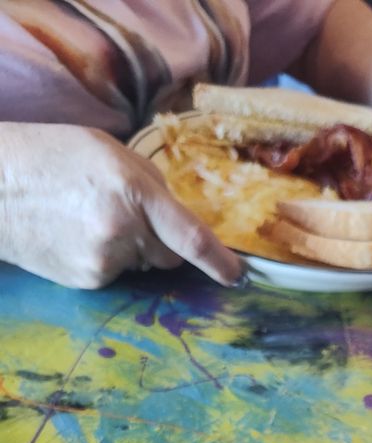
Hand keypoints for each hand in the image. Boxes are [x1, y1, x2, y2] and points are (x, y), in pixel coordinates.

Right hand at [0, 123, 241, 288]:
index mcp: (133, 190)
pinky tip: (78, 236)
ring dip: (132, 248)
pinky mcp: (88, 280)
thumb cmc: (50, 158)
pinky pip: (118, 274)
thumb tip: (181, 219)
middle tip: (126, 215)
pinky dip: (108, 259)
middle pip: (170, 254)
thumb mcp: (108, 151)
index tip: (239, 276)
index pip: (191, 237)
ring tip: (91, 220)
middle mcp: (123, 230)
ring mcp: (104, 260)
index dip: (220, 261)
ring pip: (143, 265)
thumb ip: (152, 185)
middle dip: (162, 241)